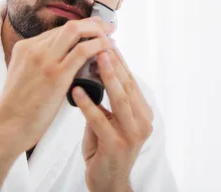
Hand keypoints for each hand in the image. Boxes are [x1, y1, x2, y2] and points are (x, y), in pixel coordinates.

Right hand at [0, 17, 115, 155]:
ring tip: (112, 39)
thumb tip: (64, 63)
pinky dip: (98, 47)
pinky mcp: (55, 74)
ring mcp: (44, 59)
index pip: (60, 30)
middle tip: (109, 29)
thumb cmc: (18, 110)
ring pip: (76, 32)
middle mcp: (34, 48)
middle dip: (93, 24)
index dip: (81, 27)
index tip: (96, 29)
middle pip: (70, 26)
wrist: (5, 129)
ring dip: (98, 33)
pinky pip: (82, 51)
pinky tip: (108, 51)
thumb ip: (41, 65)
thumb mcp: (24, 77)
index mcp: (26, 48)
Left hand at [71, 47, 152, 191]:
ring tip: (94, 58)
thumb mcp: (113, 123)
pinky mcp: (116, 145)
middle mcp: (142, 122)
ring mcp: (132, 135)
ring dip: (107, 77)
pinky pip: (100, 120)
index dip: (121, 62)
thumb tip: (95, 74)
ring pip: (120, 99)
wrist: (108, 184)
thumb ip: (109, 103)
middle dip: (115, 63)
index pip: (132, 82)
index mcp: (143, 114)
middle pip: (128, 86)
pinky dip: (88, 104)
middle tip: (102, 43)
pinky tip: (77, 90)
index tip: (108, 43)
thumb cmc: (106, 151)